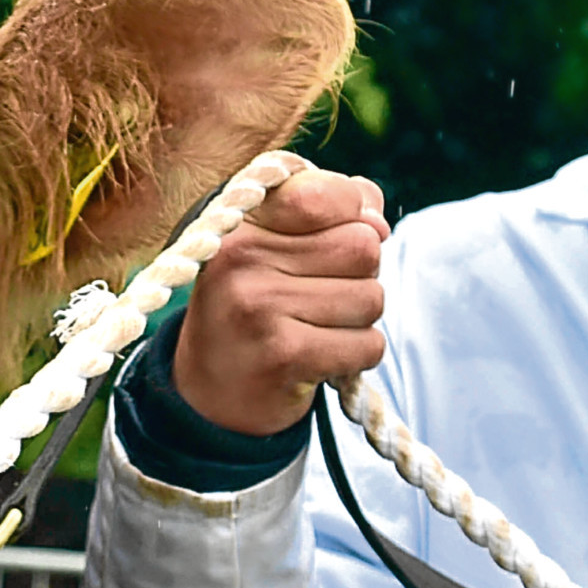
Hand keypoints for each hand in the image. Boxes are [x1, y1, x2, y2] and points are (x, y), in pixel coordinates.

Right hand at [173, 169, 389, 435]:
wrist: (209, 393)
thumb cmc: (257, 308)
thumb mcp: (277, 247)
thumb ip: (333, 213)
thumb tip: (378, 222)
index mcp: (242, 222)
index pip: (326, 194)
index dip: (353, 215)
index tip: (334, 242)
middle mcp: (243, 257)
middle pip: (362, 247)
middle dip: (360, 275)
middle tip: (322, 296)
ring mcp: (259, 306)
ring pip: (371, 297)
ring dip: (359, 320)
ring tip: (317, 328)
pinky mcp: (283, 354)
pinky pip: (367, 344)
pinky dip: (357, 357)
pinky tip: (321, 358)